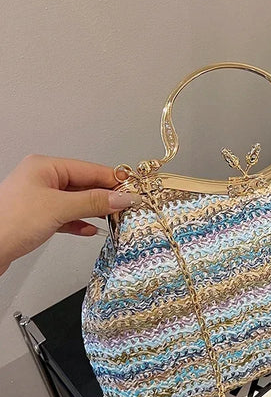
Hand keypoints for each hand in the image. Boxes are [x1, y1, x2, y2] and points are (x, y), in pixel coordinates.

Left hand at [0, 155, 140, 275]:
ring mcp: (40, 199)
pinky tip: (91, 229)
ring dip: (95, 211)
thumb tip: (122, 197)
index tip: (133, 189)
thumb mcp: (58, 208)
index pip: (89, 169)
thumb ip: (94, 202)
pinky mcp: (38, 218)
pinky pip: (67, 216)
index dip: (113, 180)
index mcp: (45, 167)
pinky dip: (80, 222)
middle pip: (85, 185)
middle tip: (128, 206)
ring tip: (115, 218)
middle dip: (106, 197)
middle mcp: (42, 180)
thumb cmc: (8, 223)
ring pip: (77, 202)